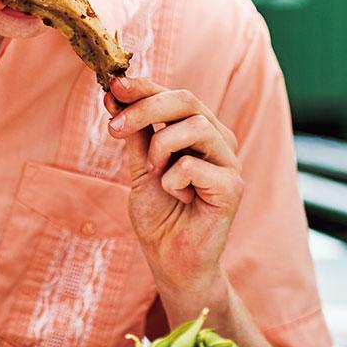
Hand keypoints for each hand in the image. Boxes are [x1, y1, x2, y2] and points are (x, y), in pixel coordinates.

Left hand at [106, 76, 242, 297]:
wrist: (170, 259)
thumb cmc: (160, 214)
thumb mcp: (140, 166)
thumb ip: (136, 133)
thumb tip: (115, 94)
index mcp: (199, 130)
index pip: (173, 96)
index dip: (144, 87)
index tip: (113, 86)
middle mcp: (219, 140)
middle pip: (187, 100)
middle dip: (145, 109)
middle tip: (114, 128)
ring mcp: (230, 162)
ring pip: (195, 126)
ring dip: (161, 148)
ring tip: (155, 174)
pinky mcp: (233, 187)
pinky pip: (194, 165)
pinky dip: (173, 180)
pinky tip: (178, 197)